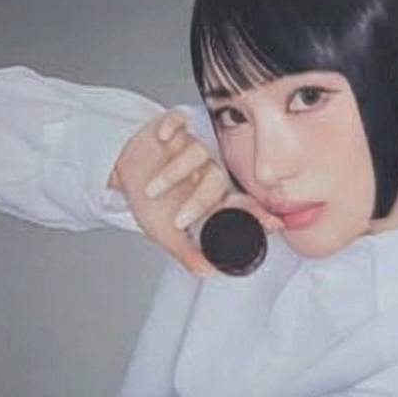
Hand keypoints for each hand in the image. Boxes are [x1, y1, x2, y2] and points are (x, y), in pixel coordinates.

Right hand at [108, 108, 279, 279]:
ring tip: (151, 190)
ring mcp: (190, 148)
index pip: (242, 203)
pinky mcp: (171, 127)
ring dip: (173, 173)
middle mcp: (207, 171)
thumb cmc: (151, 201)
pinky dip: (172, 128)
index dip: (258, 213)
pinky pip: (179, 122)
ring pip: (196, 153)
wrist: (123, 171)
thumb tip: (209, 274)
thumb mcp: (167, 233)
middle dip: (198, 202)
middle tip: (178, 219)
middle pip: (216, 180)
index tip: (275, 225)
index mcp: (212, 196)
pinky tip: (164, 138)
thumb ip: (188, 254)